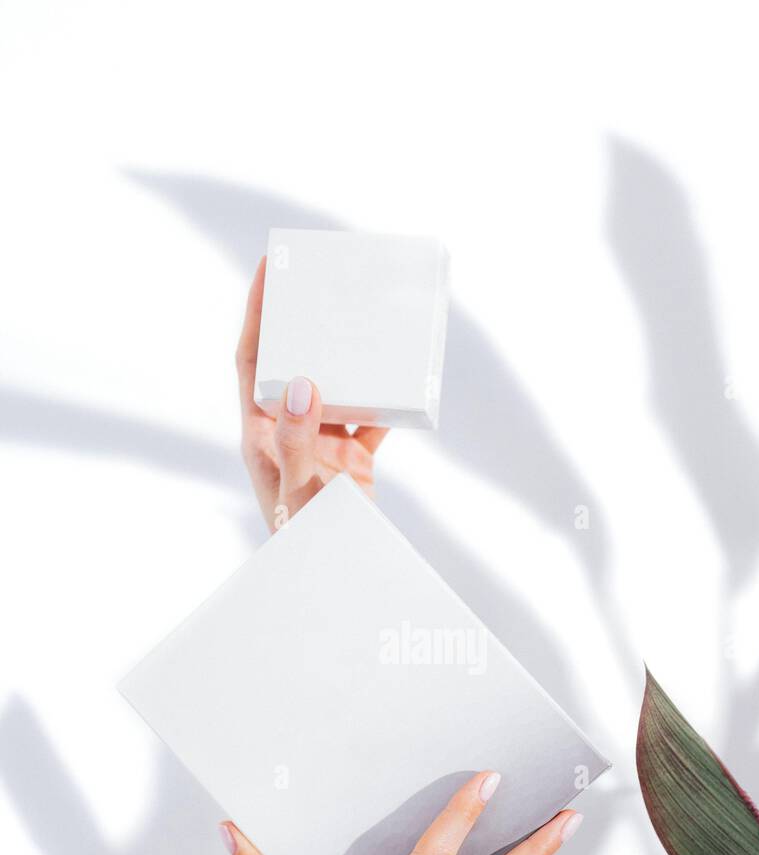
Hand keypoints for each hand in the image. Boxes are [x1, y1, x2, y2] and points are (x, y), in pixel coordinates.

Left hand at [235, 258, 387, 530]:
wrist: (334, 579)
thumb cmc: (305, 542)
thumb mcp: (298, 491)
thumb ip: (296, 441)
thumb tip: (303, 383)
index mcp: (260, 433)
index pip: (252, 360)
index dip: (256, 314)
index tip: (267, 269)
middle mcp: (288, 432)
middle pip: (291, 363)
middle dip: (304, 323)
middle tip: (320, 280)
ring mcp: (321, 445)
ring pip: (333, 386)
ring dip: (347, 357)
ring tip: (363, 319)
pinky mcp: (351, 462)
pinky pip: (370, 420)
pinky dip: (386, 402)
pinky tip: (403, 381)